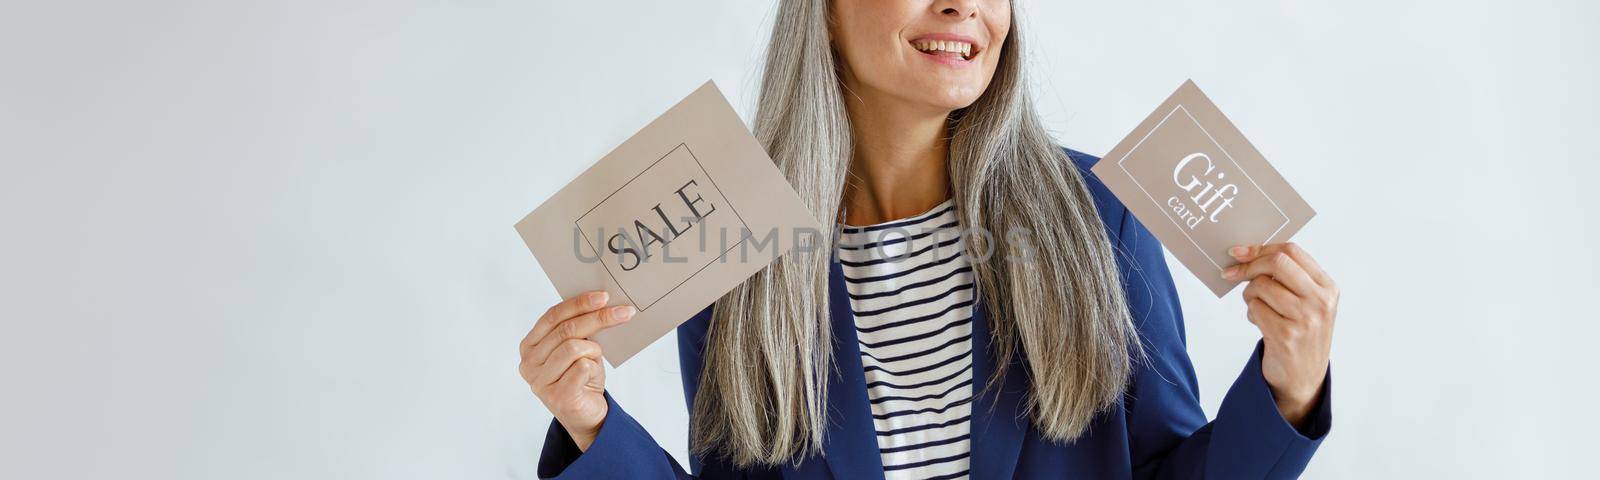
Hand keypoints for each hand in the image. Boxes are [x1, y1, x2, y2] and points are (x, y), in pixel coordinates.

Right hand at [519, 291, 634, 450]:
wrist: (586, 415)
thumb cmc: (581, 378)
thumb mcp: (577, 348)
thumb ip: (578, 329)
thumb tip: (602, 302)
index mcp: (529, 346)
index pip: (552, 316)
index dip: (578, 304)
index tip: (603, 296)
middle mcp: (528, 364)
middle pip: (566, 330)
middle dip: (598, 318)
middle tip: (624, 312)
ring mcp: (540, 382)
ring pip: (574, 348)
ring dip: (593, 350)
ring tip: (596, 359)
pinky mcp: (557, 397)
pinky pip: (582, 368)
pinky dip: (594, 368)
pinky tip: (591, 377)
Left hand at [1222, 242, 1338, 427]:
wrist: (1303, 378)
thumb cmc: (1300, 333)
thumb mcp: (1306, 303)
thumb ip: (1288, 277)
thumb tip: (1247, 251)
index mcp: (1327, 287)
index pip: (1291, 251)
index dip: (1261, 248)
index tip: (1239, 252)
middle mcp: (1320, 301)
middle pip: (1277, 263)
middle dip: (1249, 266)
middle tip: (1231, 273)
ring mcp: (1305, 319)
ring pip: (1261, 286)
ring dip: (1249, 295)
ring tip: (1257, 307)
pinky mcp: (1286, 335)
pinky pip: (1254, 309)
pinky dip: (1251, 313)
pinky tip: (1261, 323)